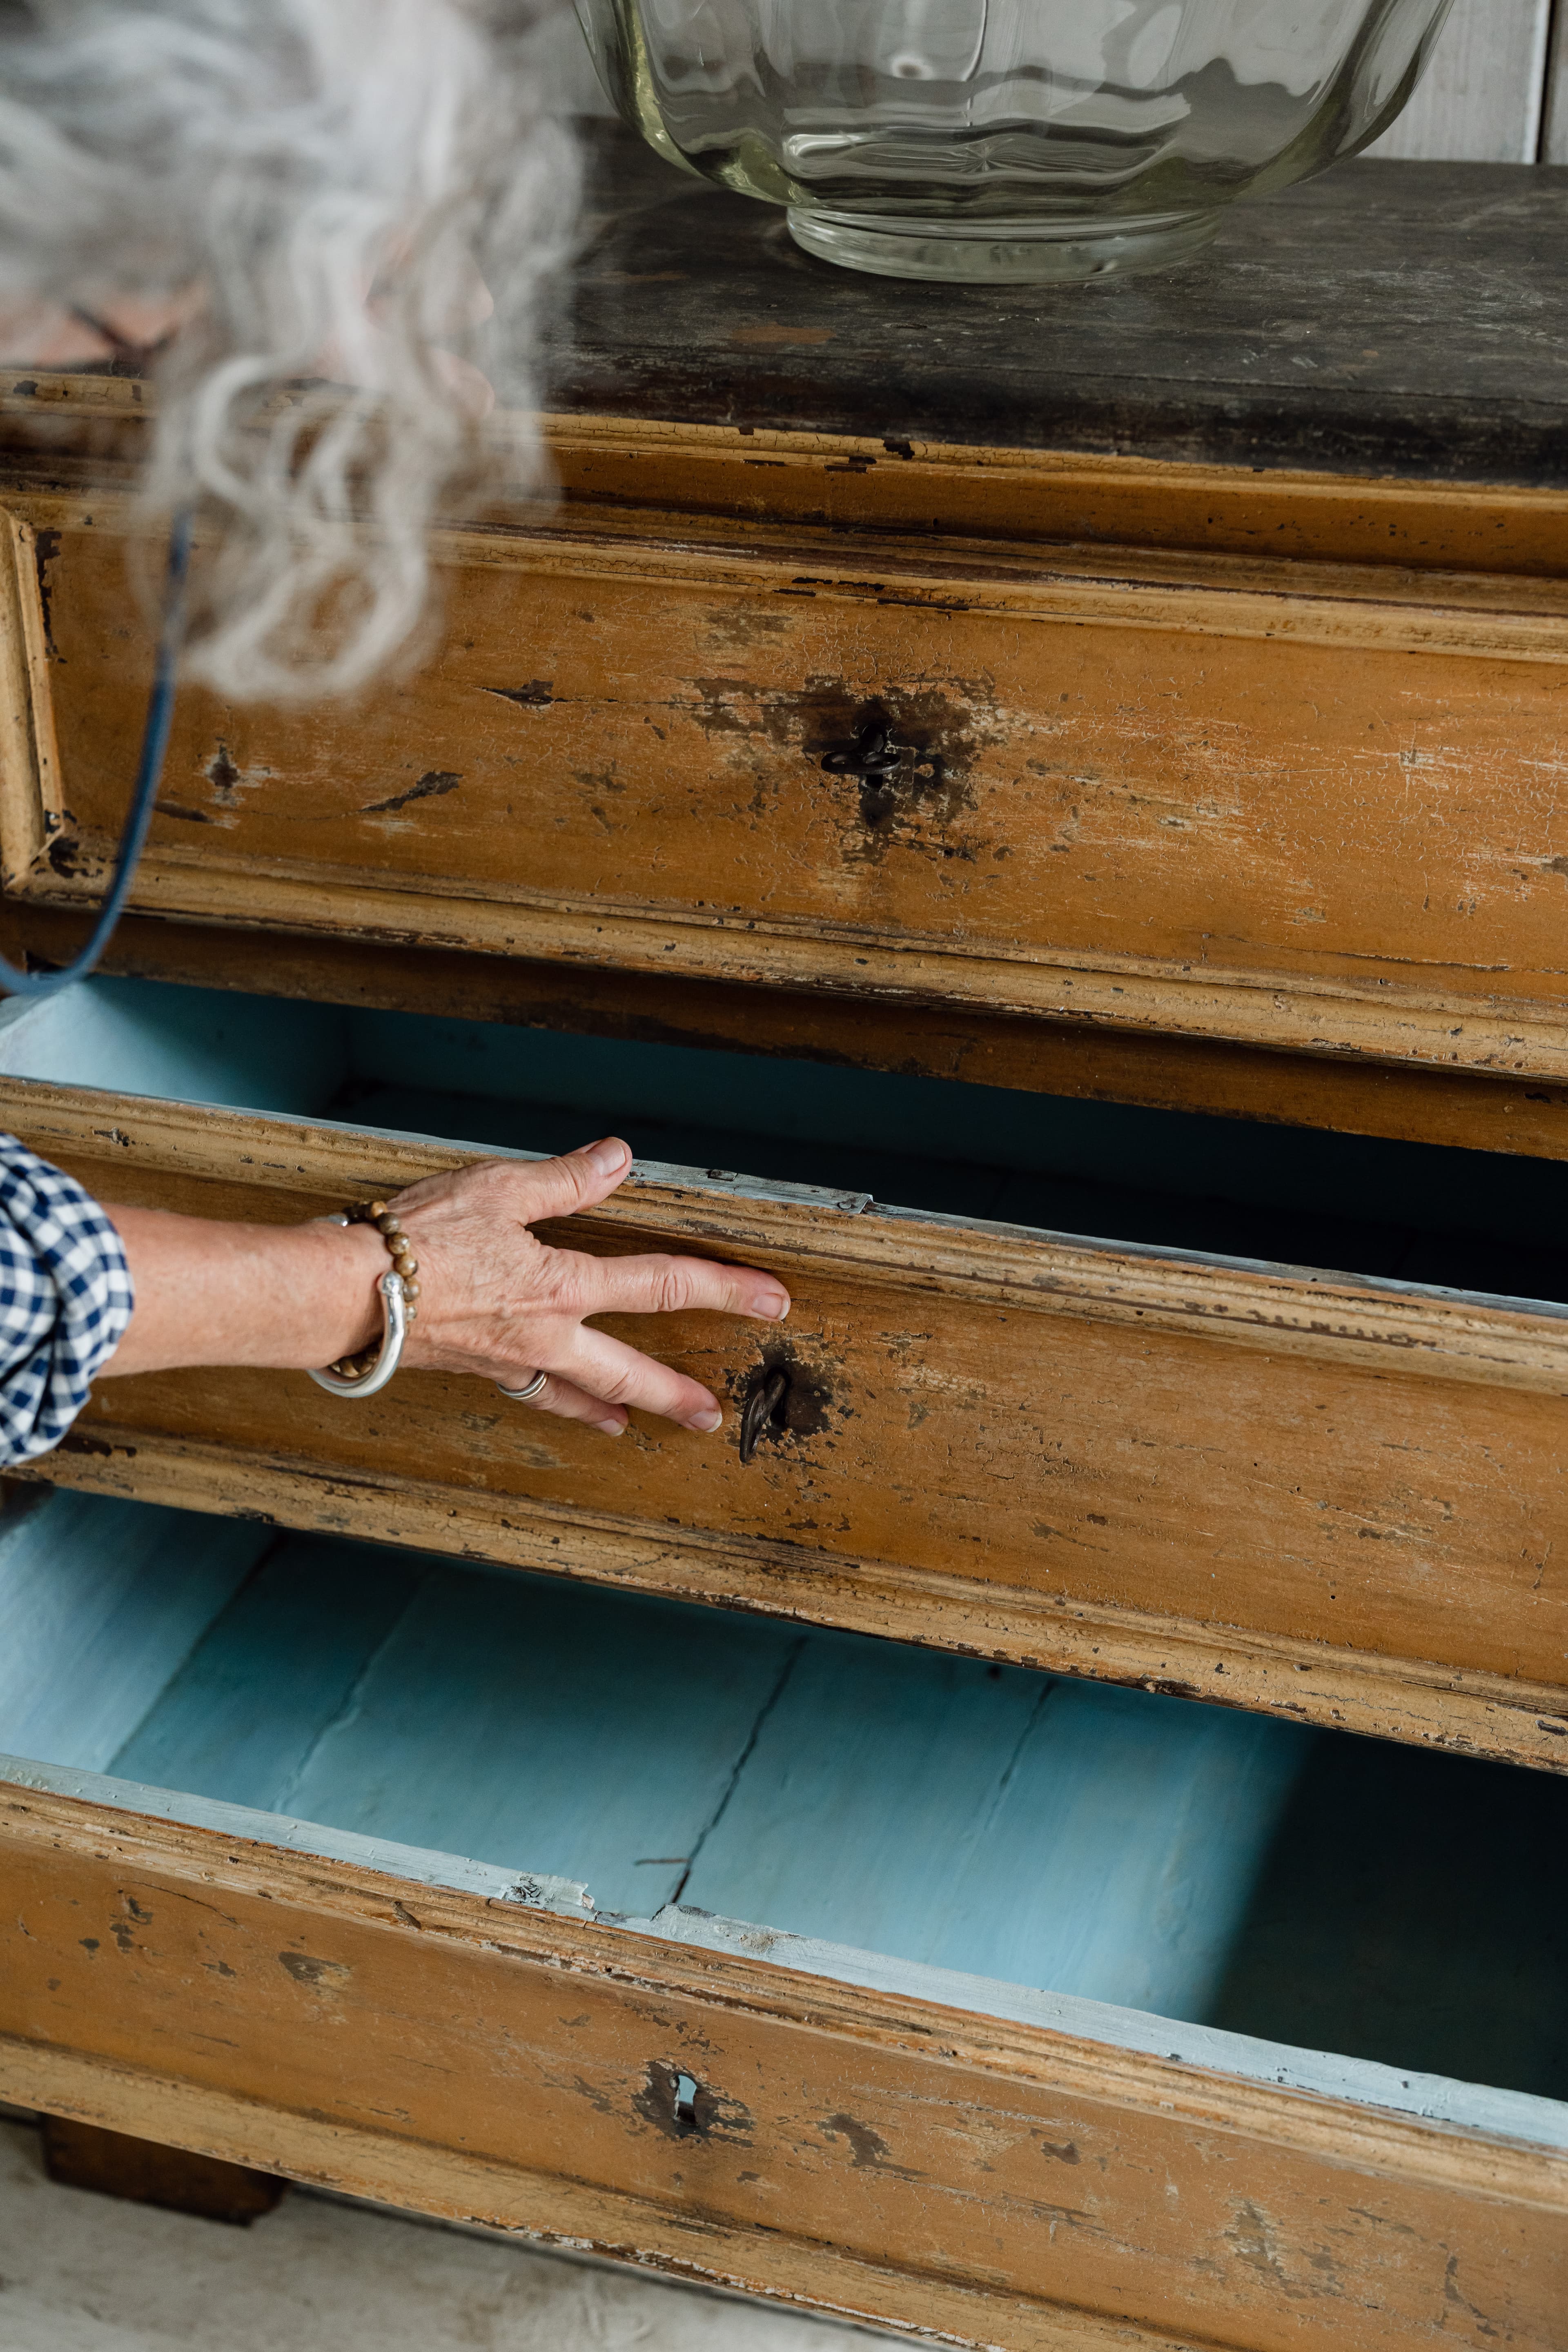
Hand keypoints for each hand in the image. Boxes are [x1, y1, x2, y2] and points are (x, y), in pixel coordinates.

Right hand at [388, 1138, 789, 1435]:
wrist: (344, 1295)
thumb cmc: (414, 1240)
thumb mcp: (498, 1190)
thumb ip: (566, 1181)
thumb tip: (620, 1159)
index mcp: (563, 1286)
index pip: (663, 1284)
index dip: (724, 1289)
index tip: (770, 1301)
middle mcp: (548, 1335)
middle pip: (633, 1371)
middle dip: (680, 1392)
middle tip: (715, 1413)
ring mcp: (514, 1361)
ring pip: (586, 1394)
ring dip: (624, 1410)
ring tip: (651, 1427)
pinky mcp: (480, 1370)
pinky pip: (537, 1394)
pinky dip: (567, 1406)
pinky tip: (579, 1411)